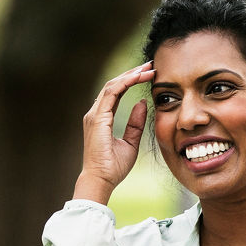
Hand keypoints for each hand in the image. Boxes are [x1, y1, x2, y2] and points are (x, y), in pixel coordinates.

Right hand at [73, 61, 154, 203]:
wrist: (101, 180)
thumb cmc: (113, 167)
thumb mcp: (131, 143)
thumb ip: (135, 124)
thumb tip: (142, 104)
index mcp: (102, 118)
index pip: (116, 92)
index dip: (131, 81)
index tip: (147, 74)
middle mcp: (96, 113)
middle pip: (114, 85)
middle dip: (132, 73)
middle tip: (150, 65)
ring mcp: (95, 114)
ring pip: (112, 86)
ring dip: (130, 75)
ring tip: (147, 69)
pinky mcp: (98, 118)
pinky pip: (111, 93)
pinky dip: (125, 83)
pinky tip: (138, 77)